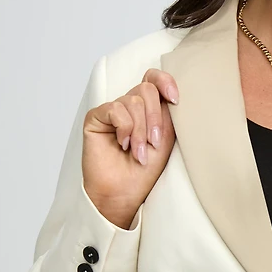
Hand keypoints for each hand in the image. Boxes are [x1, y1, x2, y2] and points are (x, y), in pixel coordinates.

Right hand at [82, 69, 178, 224]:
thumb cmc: (144, 170)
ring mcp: (112, 111)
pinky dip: (124, 128)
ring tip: (138, 152)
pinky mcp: (96, 117)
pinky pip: (115, 109)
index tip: (176, 99)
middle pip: (146, 89)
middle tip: (153, 143)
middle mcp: (130, 106)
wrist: (124, 192)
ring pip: (132, 101)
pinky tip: (122, 145)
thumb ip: (167, 113)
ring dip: (139, 130)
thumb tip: (172, 92)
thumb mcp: (165, 138)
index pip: (154, 79)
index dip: (165, 81)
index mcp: (148, 108)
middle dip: (154, 118)